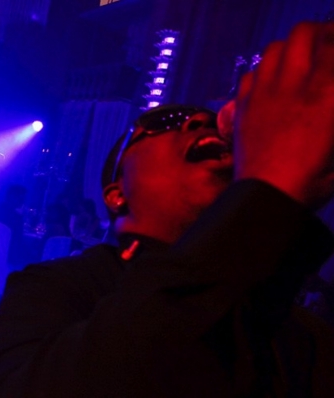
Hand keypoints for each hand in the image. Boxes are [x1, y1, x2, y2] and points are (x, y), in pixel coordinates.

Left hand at [234, 22, 333, 207]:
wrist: (267, 195)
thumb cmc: (311, 178)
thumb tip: (328, 95)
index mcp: (326, 95)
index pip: (333, 46)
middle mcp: (293, 86)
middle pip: (302, 35)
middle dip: (318, 32)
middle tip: (325, 42)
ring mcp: (263, 94)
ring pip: (273, 48)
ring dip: (289, 47)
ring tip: (298, 57)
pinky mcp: (243, 106)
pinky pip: (251, 73)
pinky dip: (262, 70)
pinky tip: (270, 81)